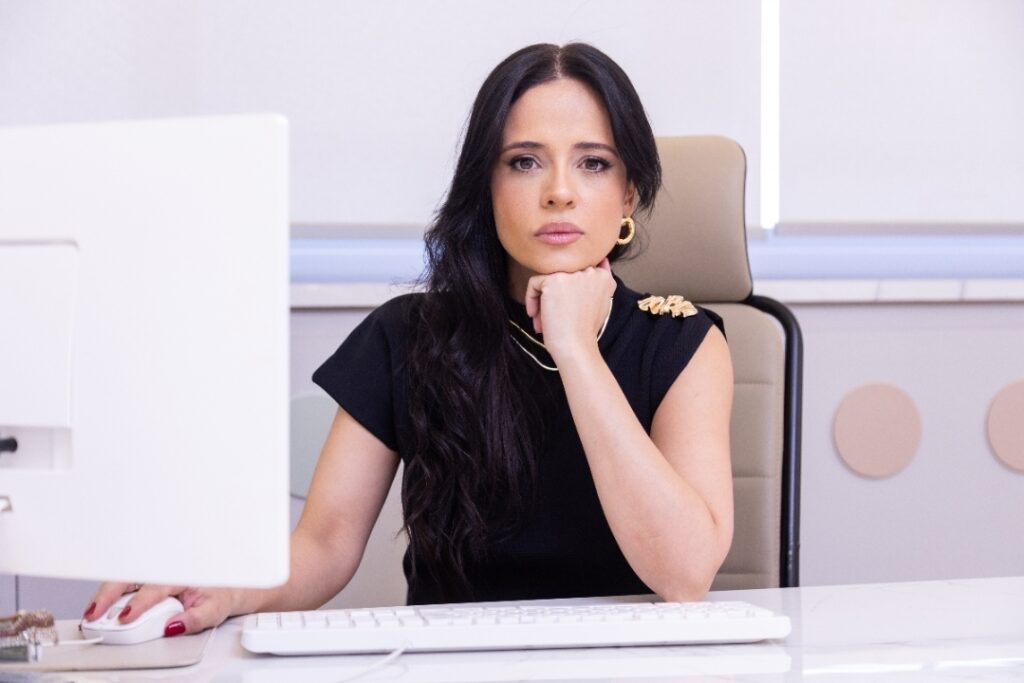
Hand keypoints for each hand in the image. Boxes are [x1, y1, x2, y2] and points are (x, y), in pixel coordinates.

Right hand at [83, 581, 239, 636]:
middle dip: (107, 595)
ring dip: (103, 595)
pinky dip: (108, 594)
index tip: (125, 617)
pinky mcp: (146, 580)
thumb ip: (195, 619)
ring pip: (122, 580)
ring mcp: (152, 575)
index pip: (153, 589)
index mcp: (179, 576)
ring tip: (90, 613)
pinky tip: (97, 607)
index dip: (137, 604)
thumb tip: (172, 627)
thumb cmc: (218, 595)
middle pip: (129, 579)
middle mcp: (162, 572)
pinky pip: (123, 584)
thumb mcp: (214, 610)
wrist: (224, 585)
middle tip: (93, 614)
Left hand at [523, 259, 615, 360]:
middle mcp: (590, 271)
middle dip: (556, 297)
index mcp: (603, 277)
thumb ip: (601, 281)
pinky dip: (531, 299)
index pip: (578, 275)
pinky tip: (535, 316)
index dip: (569, 293)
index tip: (568, 311)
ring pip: (548, 280)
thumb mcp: (602, 302)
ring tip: (543, 321)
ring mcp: (572, 274)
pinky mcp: (554, 280)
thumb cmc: (585, 330)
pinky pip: (535, 283)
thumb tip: (603, 261)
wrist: (576, 347)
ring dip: (543, 301)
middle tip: (554, 318)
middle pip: (562, 277)